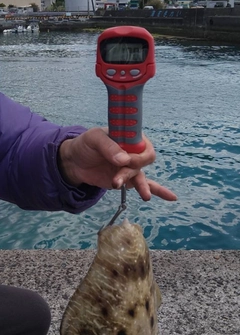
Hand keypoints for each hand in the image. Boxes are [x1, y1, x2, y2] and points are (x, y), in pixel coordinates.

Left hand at [58, 128, 176, 201]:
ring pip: (140, 176)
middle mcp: (134, 151)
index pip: (143, 143)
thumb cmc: (86, 145)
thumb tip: (123, 160)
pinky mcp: (128, 180)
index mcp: (130, 137)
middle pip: (145, 160)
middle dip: (133, 169)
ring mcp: (132, 167)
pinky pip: (146, 185)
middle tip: (118, 176)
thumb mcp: (93, 139)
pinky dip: (159, 191)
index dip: (137, 153)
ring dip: (138, 185)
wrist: (75, 163)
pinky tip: (172, 197)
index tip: (125, 160)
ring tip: (141, 194)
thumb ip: (108, 147)